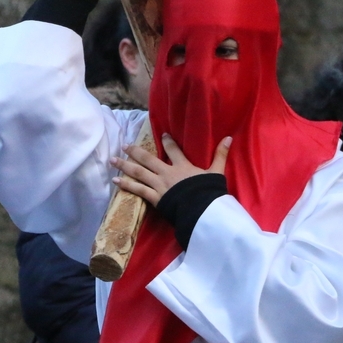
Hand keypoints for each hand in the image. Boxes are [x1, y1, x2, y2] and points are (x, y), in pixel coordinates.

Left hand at [111, 134, 230, 206]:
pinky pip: (137, 189)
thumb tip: (229, 138)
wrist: (201, 208)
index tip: (162, 135)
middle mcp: (167, 172)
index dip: (167, 142)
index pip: (173, 149)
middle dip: (135, 151)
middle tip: (125, 145)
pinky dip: (126, 185)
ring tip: (113, 159)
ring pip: (138, 172)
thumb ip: (220, 155)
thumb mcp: (217, 172)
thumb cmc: (209, 191)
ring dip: (125, 165)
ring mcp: (159, 184)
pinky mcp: (155, 197)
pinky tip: (114, 180)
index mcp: (182, 165)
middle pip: (148, 158)